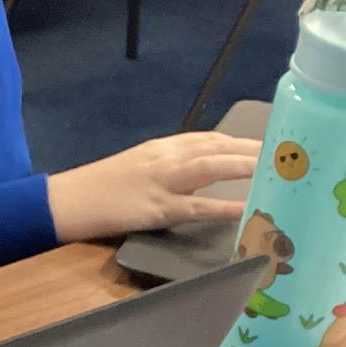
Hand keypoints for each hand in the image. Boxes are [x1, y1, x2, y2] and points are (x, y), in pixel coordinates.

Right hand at [47, 132, 259, 242]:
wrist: (63, 201)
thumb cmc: (95, 189)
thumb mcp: (134, 169)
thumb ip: (165, 169)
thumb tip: (195, 178)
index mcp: (158, 149)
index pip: (207, 139)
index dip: (239, 141)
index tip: (265, 144)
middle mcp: (163, 158)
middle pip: (217, 147)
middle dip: (252, 149)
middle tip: (284, 155)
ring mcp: (160, 182)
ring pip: (212, 167)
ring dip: (246, 166)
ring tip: (275, 170)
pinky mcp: (155, 207)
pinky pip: (197, 205)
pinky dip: (225, 205)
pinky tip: (246, 207)